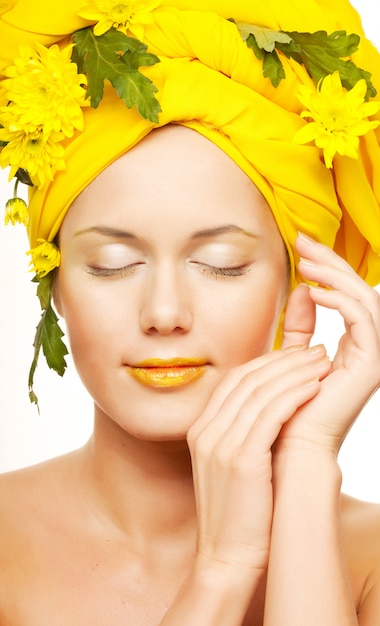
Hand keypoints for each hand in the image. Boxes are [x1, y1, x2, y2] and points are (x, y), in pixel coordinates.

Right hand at [187, 345, 330, 575]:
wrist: (226, 559)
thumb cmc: (239, 514)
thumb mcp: (230, 466)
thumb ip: (242, 433)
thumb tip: (273, 408)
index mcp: (201, 429)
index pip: (235, 380)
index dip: (267, 362)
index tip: (295, 354)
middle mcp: (206, 431)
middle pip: (247, 379)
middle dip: (284, 359)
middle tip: (315, 350)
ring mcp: (219, 444)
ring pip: (260, 391)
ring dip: (295, 372)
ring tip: (323, 362)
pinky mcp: (240, 460)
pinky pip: (270, 415)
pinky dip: (294, 395)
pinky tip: (315, 386)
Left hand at [278, 233, 379, 454]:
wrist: (287, 446)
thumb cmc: (285, 406)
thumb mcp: (291, 355)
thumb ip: (300, 325)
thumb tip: (304, 287)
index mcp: (351, 346)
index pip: (346, 294)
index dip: (327, 267)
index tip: (300, 245)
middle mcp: (366, 349)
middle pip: (359, 291)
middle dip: (332, 262)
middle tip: (304, 241)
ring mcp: (371, 357)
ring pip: (365, 300)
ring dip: (336, 275)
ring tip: (307, 261)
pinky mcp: (369, 366)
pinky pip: (363, 321)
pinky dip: (340, 301)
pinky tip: (313, 290)